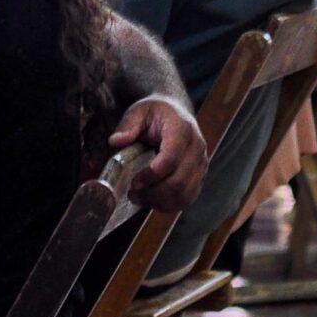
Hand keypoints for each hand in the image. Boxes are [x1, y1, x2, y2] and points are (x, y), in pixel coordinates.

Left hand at [110, 96, 207, 212]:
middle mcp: (197, 147)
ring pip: (184, 194)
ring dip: (160, 202)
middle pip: (179, 181)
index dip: (152, 175)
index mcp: (182, 129)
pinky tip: (152, 200)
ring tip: (139, 198)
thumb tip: (115, 142)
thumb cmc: (156, 113)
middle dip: (153, 193)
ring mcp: (201, 163)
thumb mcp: (139, 111)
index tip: (134, 183)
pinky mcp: (200, 176)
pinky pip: (187, 198)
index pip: (171, 158)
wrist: (177, 111)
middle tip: (132, 194)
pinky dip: (169, 205)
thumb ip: (128, 125)